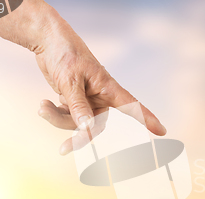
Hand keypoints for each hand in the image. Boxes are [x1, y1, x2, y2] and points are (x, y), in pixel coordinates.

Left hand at [35, 12, 165, 154]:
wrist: (47, 43)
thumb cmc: (65, 54)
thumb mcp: (70, 81)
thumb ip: (78, 106)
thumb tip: (87, 128)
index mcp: (108, 89)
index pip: (132, 106)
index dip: (147, 119)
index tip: (161, 131)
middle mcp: (101, 99)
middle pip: (98, 127)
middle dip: (79, 136)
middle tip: (64, 150)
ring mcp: (89, 103)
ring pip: (79, 125)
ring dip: (58, 120)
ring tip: (42, 107)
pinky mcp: (76, 104)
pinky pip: (67, 119)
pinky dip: (54, 114)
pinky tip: (44, 104)